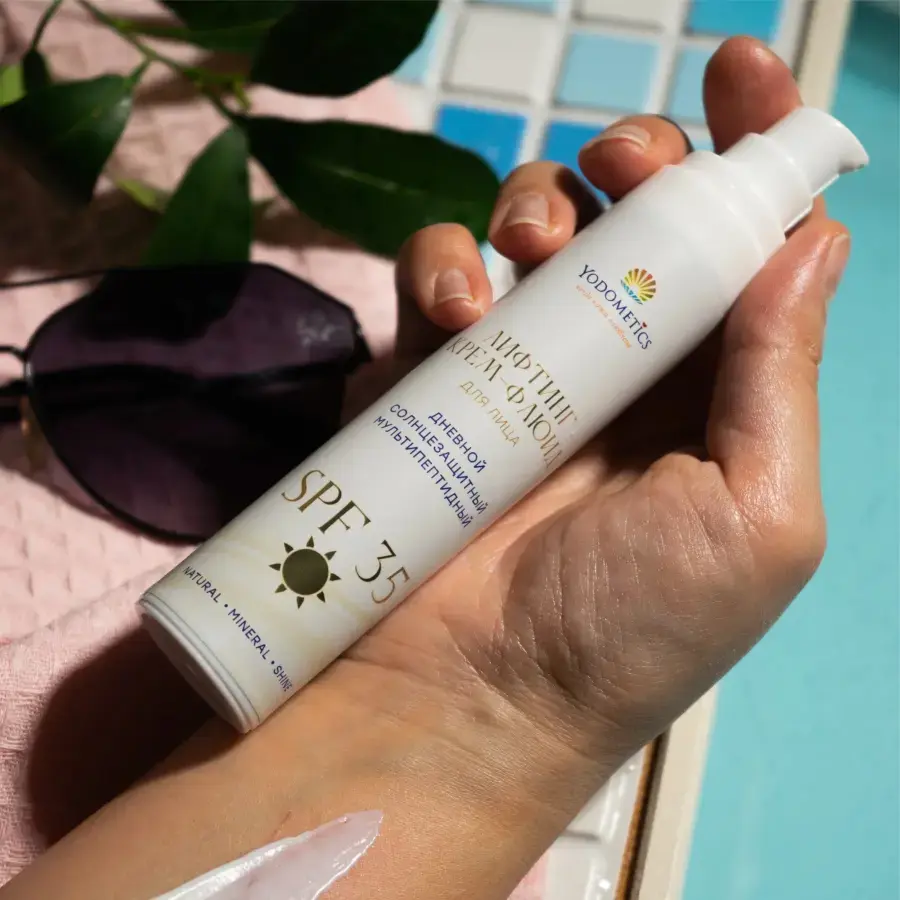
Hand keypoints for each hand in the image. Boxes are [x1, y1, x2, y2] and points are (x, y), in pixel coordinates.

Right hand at [344, 38, 850, 780]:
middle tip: (619, 167)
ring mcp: (520, 366)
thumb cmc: (633, 624)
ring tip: (524, 252)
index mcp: (712, 389)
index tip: (741, 77)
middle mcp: (622, 363)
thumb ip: (784, 377)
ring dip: (532, 203)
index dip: (748, 150)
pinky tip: (456, 308)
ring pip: (531, 229)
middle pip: (633, 212)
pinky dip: (442, 265)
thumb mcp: (756, 514)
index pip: (742, 246)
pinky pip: (436, 279)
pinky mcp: (432, 378)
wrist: (480, 696)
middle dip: (634, 159)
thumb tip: (816, 238)